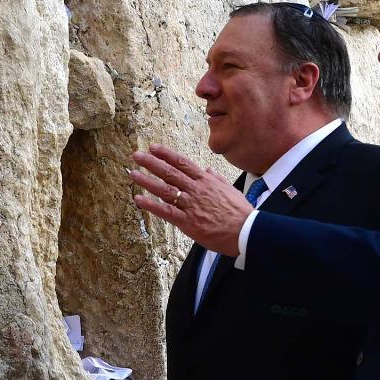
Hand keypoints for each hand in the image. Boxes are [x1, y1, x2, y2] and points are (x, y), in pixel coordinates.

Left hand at [129, 145, 250, 255]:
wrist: (246, 231)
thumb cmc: (240, 213)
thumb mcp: (230, 190)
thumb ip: (216, 179)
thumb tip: (207, 170)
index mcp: (206, 181)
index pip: (183, 163)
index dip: (166, 155)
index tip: (153, 147)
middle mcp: (196, 190)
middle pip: (170, 172)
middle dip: (151, 163)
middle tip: (136, 155)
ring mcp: (191, 205)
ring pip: (165, 189)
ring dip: (147, 181)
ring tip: (132, 173)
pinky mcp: (188, 221)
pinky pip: (166, 211)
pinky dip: (151, 205)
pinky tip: (139, 199)